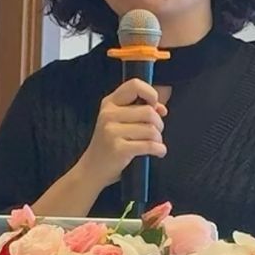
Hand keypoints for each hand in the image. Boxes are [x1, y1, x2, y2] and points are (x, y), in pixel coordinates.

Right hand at [84, 77, 168, 191]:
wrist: (92, 169)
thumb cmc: (110, 145)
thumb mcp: (118, 123)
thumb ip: (139, 112)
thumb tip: (162, 109)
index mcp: (110, 103)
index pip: (135, 85)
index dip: (151, 94)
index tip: (155, 107)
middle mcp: (109, 114)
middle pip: (149, 112)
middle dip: (159, 124)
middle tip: (156, 134)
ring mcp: (112, 131)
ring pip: (151, 130)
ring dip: (159, 140)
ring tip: (155, 145)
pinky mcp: (119, 149)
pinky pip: (149, 145)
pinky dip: (159, 150)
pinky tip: (158, 152)